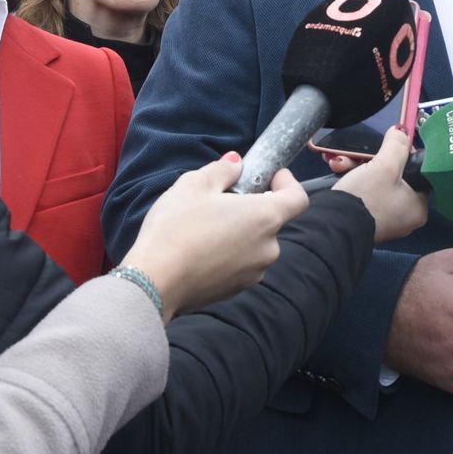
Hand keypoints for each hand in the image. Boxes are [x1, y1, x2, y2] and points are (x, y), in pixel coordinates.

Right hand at [122, 155, 309, 319]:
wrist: (154, 282)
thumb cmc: (176, 229)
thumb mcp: (194, 185)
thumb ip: (222, 170)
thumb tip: (235, 163)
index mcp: (266, 217)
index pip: (298, 198)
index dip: (288, 182)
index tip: (270, 175)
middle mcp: (268, 248)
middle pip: (271, 220)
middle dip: (252, 207)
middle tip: (222, 199)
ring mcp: (254, 273)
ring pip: (254, 243)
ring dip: (239, 232)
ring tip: (205, 226)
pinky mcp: (235, 290)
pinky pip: (240, 264)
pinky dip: (228, 254)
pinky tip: (199, 249)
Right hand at [329, 126, 429, 241]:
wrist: (331, 226)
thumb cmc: (366, 196)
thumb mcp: (384, 165)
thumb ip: (397, 145)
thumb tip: (402, 131)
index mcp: (419, 207)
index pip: (417, 172)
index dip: (402, 155)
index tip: (387, 146)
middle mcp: (405, 216)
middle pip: (393, 176)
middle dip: (370, 161)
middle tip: (356, 155)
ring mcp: (385, 220)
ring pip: (376, 183)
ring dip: (357, 168)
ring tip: (339, 162)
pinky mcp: (366, 220)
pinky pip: (365, 193)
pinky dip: (353, 181)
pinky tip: (337, 170)